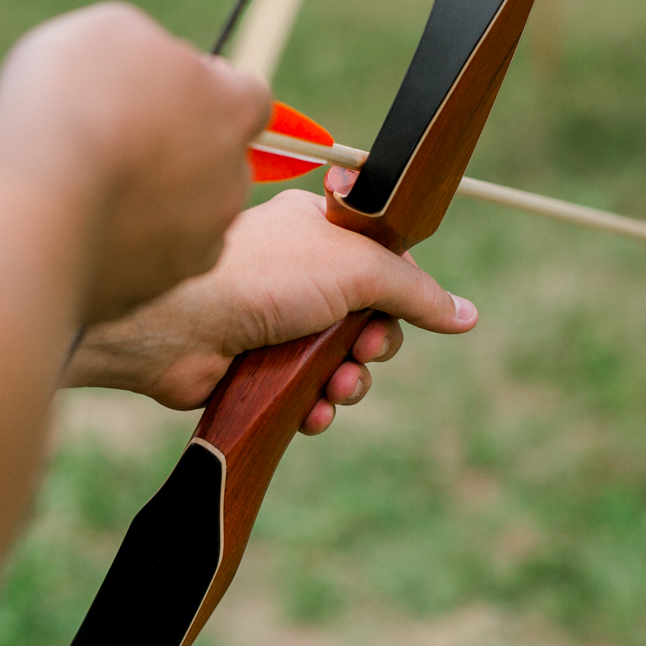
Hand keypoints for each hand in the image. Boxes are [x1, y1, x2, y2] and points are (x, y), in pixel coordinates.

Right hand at [0, 3, 269, 323]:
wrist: (32, 206)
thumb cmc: (71, 102)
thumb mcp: (111, 32)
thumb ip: (151, 50)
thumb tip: (157, 70)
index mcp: (231, 108)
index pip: (248, 97)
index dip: (205, 90)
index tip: (162, 88)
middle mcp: (231, 180)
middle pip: (214, 159)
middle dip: (176, 149)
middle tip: (112, 137)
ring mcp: (197, 242)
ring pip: (182, 216)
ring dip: (148, 200)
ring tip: (83, 185)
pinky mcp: (155, 289)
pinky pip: (143, 261)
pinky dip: (118, 246)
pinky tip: (71, 227)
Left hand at [66, 189, 476, 432]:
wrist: (177, 324)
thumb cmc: (261, 276)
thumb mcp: (354, 267)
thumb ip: (413, 290)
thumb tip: (467, 315)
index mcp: (316, 232)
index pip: (381, 261)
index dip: (400, 291)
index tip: (404, 306)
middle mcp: (296, 276)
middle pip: (368, 318)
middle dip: (376, 343)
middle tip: (364, 349)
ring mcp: (274, 325)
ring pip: (340, 363)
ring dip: (350, 383)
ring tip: (338, 388)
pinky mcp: (255, 371)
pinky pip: (307, 396)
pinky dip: (317, 408)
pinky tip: (314, 413)